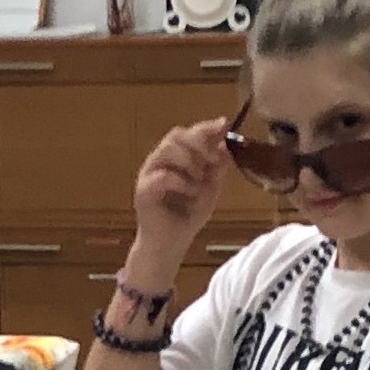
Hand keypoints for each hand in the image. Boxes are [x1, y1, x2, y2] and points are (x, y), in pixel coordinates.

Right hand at [132, 116, 229, 255]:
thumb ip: (217, 167)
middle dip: (198, 142)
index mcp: (175, 158)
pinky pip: (162, 176)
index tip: (223, 124)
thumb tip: (226, 145)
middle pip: (175, 136)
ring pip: (166, 150)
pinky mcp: (143, 191)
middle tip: (212, 158)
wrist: (171, 244)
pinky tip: (191, 192)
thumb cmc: (187, 215)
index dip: (205, 127)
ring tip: (200, 179)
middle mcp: (159, 161)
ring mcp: (149, 174)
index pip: (187, 133)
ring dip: (189, 161)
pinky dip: (181, 181)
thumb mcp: (210, 188)